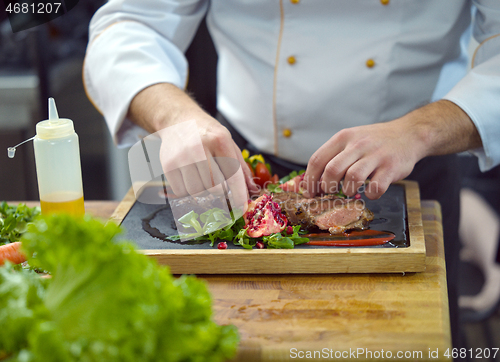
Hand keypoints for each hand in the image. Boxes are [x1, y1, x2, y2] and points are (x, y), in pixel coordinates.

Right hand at [158, 115, 256, 203]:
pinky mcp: (168, 165)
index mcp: (219, 140)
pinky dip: (188, 190)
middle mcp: (199, 148)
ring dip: (203, 190)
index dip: (239, 195)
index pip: (233, 174)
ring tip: (201, 176)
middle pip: (214, 187)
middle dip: (220, 191)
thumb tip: (252, 189)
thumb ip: (240, 166)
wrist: (179, 120)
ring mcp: (181, 157)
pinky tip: (189, 176)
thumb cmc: (207, 133)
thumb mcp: (228, 142)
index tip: (242, 208)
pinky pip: (181, 191)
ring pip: (197, 192)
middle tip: (217, 182)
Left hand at [302, 100, 480, 198]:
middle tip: (330, 194)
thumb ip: (334, 156)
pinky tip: (371, 192)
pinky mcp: (391, 167)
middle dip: (327, 188)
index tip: (310, 193)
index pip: (317, 160)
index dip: (310, 180)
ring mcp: (375, 155)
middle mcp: (358, 145)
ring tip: (350, 191)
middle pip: (332, 170)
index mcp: (343, 138)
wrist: (409, 133)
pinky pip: (376, 187)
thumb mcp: (351, 140)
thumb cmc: (374, 142)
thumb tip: (314, 181)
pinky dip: (371, 195)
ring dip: (347, 191)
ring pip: (352, 178)